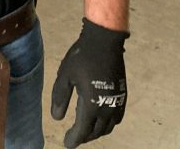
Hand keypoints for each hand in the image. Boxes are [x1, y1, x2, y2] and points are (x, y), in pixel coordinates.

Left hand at [50, 18, 128, 147]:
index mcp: (92, 104)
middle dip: (84, 137)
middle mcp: (107, 107)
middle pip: (96, 132)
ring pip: (108, 127)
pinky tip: (101, 120)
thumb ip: (60, 97)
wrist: (105, 41)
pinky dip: (108, 124)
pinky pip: (117, 118)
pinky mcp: (123, 95)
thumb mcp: (65, 76)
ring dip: (96, 132)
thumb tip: (57, 118)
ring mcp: (117, 102)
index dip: (74, 139)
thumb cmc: (82, 56)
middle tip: (73, 137)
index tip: (66, 144)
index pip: (83, 130)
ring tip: (85, 130)